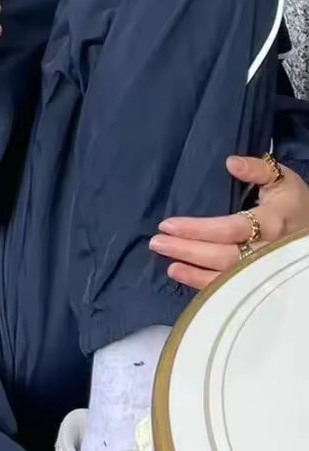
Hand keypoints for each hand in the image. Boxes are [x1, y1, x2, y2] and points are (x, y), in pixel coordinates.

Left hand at [150, 155, 308, 289]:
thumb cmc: (295, 202)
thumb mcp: (284, 179)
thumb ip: (258, 169)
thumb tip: (231, 162)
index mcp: (273, 222)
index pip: (231, 228)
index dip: (199, 229)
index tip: (168, 224)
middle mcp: (268, 250)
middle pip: (224, 255)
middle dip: (188, 250)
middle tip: (156, 242)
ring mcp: (264, 269)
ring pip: (226, 276)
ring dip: (193, 271)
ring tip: (167, 262)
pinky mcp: (258, 279)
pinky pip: (230, 287)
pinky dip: (204, 284)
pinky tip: (181, 274)